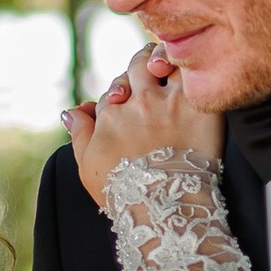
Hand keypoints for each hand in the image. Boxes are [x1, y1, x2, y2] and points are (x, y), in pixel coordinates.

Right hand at [68, 46, 224, 199]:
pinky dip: (192, 69)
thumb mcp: (88, 167)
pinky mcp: (199, 107)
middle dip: (138, 67)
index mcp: (111, 113)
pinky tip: (194, 72)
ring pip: (164, 61)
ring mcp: (169, 102)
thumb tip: (71, 112)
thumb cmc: (124, 194)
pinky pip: (195, 74)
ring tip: (166, 66)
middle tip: (147, 72)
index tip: (125, 103)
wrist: (164, 211)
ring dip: (163, 60)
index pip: (113, 90)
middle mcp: (138, 101)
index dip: (119, 95)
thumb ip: (80, 134)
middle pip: (136, 67)